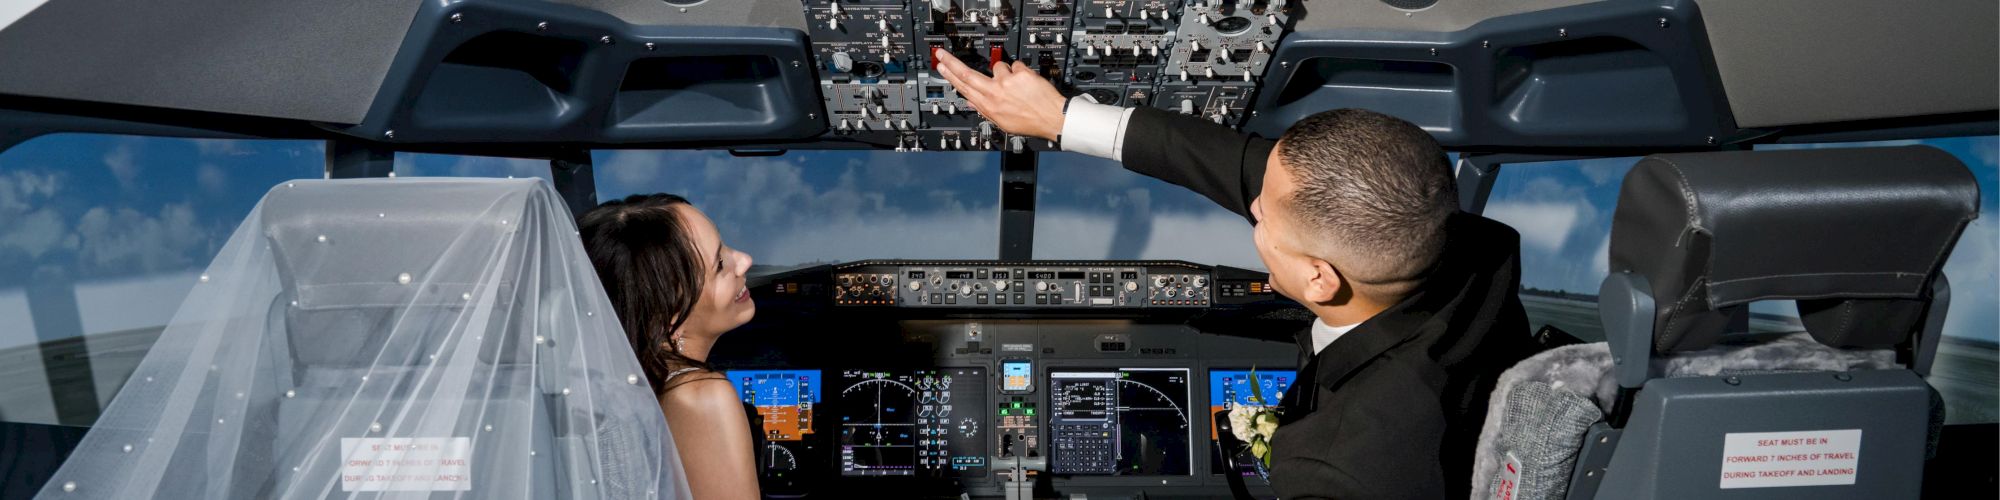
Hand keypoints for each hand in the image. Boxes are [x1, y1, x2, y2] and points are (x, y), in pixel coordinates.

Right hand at [931, 48, 1067, 141]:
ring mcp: (1007, 82)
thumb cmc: (1030, 122)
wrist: (1052, 118)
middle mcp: (995, 93)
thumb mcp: (1003, 123)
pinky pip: (1016, 65)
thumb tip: (971, 102)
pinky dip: (1021, 72)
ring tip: (1018, 86)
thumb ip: (985, 110)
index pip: (964, 88)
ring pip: (998, 67)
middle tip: (941, 53)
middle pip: (967, 74)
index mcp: (988, 106)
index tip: (941, 66)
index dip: (950, 76)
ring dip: (1006, 73)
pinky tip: (1027, 83)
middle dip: (951, 62)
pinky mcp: (1020, 74)